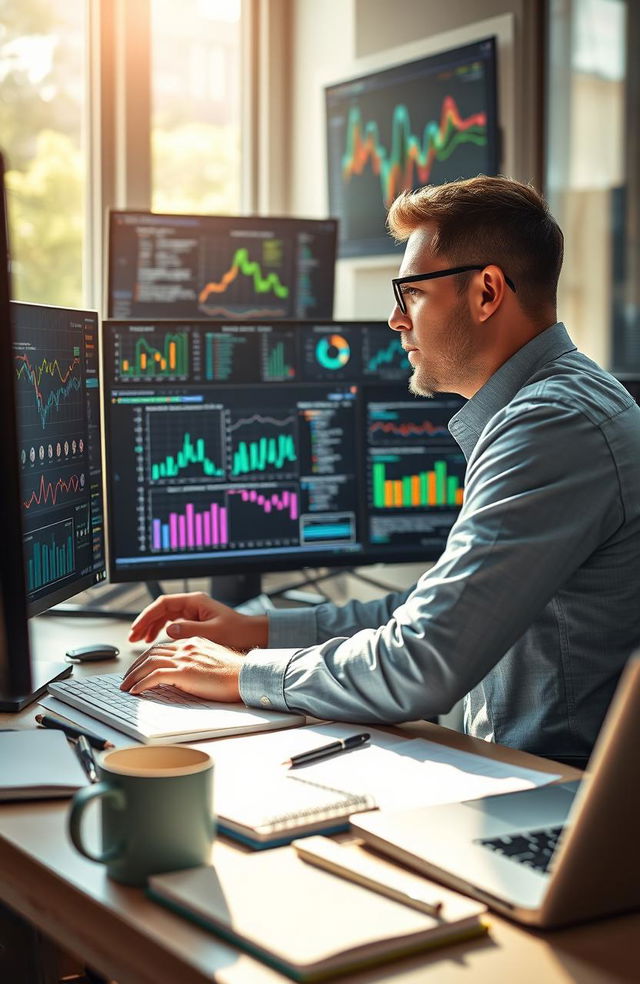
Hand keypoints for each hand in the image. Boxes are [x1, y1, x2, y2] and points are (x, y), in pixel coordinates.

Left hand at [120, 637, 243, 701]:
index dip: (147, 658)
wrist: (247, 675)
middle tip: (126, 678)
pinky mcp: (184, 672)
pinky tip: (136, 691)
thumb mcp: (212, 662)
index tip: (139, 669)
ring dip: (133, 676)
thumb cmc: (235, 673)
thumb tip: (183, 676)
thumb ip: (196, 662)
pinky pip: (154, 676)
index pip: (162, 648)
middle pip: (151, 653)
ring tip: (125, 687)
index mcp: (193, 642)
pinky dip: (141, 684)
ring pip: (149, 663)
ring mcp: (184, 658)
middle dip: (135, 666)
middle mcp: (186, 646)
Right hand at [128, 591, 267, 650]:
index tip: (136, 629)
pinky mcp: (195, 622)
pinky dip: (161, 632)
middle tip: (132, 637)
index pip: (163, 604)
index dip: (147, 616)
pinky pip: (172, 624)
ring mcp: (193, 613)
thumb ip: (189, 630)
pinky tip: (155, 641)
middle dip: (145, 622)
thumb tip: (168, 629)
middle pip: (161, 610)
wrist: (253, 636)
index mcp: (195, 602)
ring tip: (140, 641)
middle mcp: (192, 605)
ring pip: (165, 617)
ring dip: (151, 627)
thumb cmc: (237, 632)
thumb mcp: (212, 632)